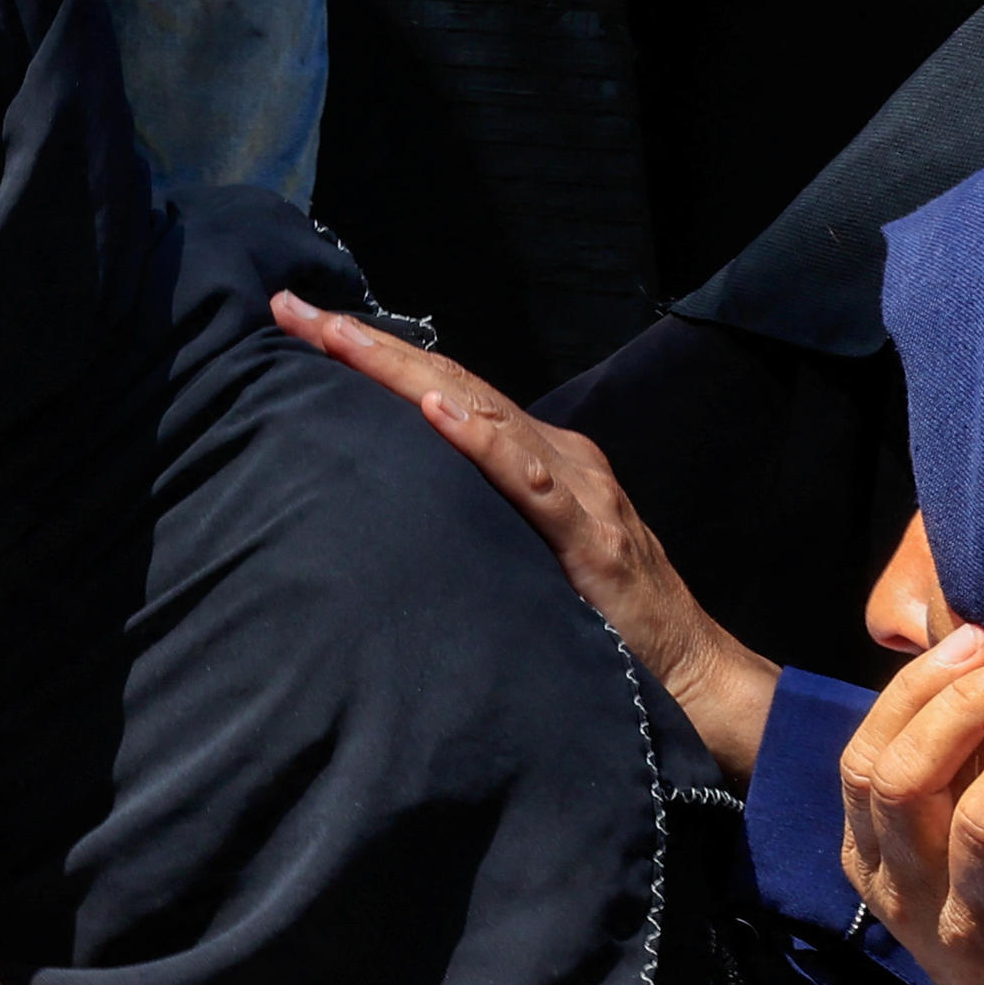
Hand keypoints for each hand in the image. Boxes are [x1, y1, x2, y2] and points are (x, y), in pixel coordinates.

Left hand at [269, 292, 780, 782]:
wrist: (691, 674)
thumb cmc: (604, 623)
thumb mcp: (527, 555)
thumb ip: (479, 518)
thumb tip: (397, 500)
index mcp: (539, 460)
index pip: (445, 390)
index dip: (375, 358)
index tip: (300, 326)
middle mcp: (558, 458)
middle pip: (452, 383)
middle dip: (369, 345)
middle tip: (292, 310)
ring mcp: (578, 492)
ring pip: (484, 413)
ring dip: (405, 372)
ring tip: (341, 338)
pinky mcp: (592, 540)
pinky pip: (530, 482)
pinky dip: (481, 442)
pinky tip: (438, 411)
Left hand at [831, 624, 983, 984]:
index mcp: (980, 928)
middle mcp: (912, 895)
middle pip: (903, 784)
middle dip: (962, 709)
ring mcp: (875, 871)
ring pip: (863, 765)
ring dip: (916, 694)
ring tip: (981, 641)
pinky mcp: (860, 851)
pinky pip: (855, 765)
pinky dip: (893, 706)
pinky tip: (948, 666)